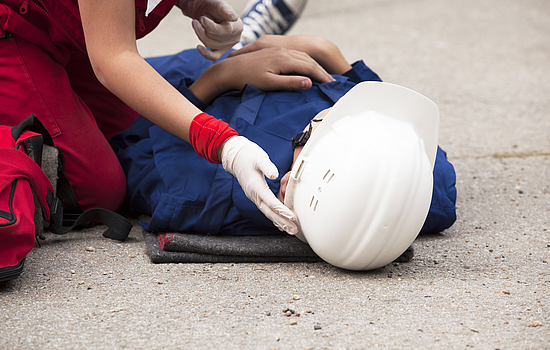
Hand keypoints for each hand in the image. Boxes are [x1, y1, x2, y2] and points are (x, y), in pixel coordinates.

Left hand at [178, 0, 242, 60]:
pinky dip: (205, 53)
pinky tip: (198, 47)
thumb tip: (234, 17)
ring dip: (199, 33)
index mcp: (238, 26)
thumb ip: (226, 11)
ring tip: (196, 23)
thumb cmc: (214, 7)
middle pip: (217, 37)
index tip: (203, 17)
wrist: (206, 11)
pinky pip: (213, 56)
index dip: (211, 25)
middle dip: (204, 27)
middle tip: (200, 18)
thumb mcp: (220, 5)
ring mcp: (226, 46)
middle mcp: (234, 38)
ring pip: (210, 44)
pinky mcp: (219, 51)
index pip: (226, 31)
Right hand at [220, 136, 297, 234]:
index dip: (281, 210)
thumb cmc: (248, 155)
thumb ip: (267, 166)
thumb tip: (275, 174)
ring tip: (290, 230)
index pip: (270, 201)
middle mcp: (254, 194)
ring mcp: (254, 196)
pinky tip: (280, 223)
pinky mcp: (255, 195)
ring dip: (279, 222)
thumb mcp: (259, 158)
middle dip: (282, 222)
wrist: (235, 156)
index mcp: (255, 186)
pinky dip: (273, 217)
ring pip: (267, 212)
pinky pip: (265, 209)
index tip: (291, 216)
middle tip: (293, 230)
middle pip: (269, 212)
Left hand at [230, 35, 352, 74]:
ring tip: (322, 76)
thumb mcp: (270, 84)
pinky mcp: (274, 51)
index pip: (309, 67)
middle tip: (331, 82)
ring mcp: (278, 50)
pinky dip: (304, 61)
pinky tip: (306, 68)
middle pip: (308, 60)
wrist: (230, 69)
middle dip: (321, 71)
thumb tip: (308, 83)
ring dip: (314, 65)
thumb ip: (290, 83)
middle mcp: (282, 52)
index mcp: (283, 59)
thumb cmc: (247, 78)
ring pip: (302, 56)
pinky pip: (295, 55)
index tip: (330, 85)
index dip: (321, 76)